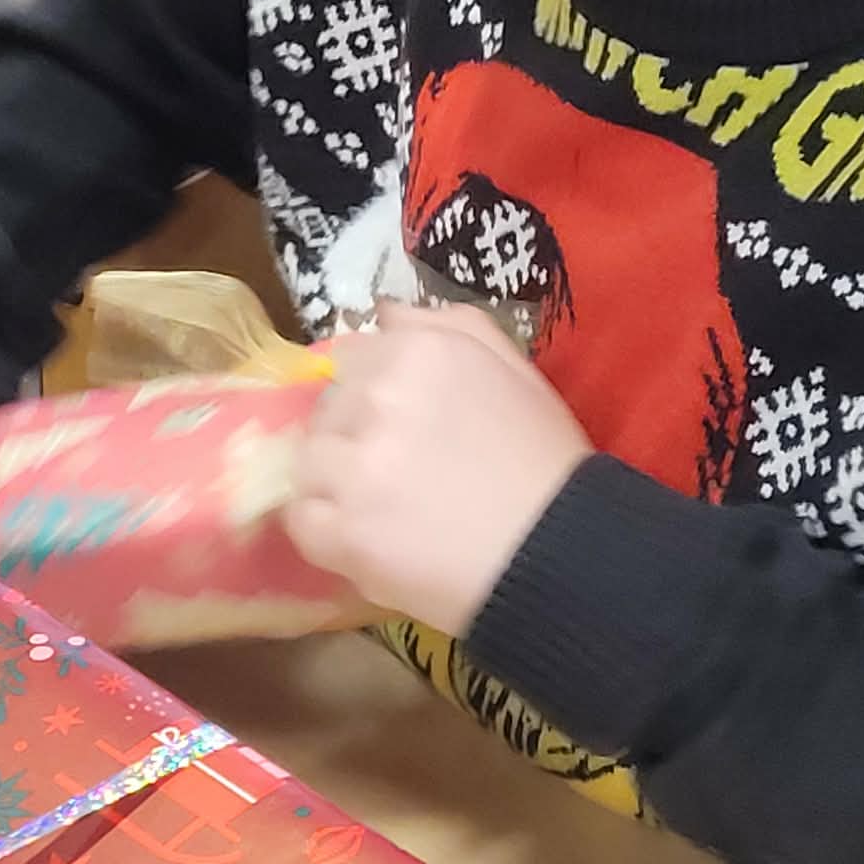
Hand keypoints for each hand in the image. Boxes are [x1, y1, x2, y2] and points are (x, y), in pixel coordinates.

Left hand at [286, 304, 591, 635]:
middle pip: (327, 409)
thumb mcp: (512, 365)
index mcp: (417, 352)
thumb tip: (383, 311)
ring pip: (309, 463)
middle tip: (397, 473)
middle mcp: (378, 398)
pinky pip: (302, 521)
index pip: (351, 359)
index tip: (399, 426)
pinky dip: (327, 533)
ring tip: (381, 510)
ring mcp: (355, 467)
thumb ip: (443, 323)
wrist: (561, 552)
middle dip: (351, 436)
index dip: (371, 394)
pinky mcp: (343, 531)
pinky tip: (368, 540)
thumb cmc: (543, 458)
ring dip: (335, 485)